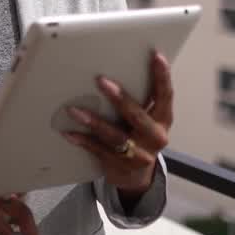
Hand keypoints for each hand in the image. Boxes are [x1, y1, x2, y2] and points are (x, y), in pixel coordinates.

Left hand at [63, 51, 172, 194]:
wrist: (135, 177)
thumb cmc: (139, 137)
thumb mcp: (147, 120)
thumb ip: (141, 101)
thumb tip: (122, 67)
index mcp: (164, 120)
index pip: (166, 96)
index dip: (162, 77)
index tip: (156, 56)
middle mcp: (155, 137)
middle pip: (137, 116)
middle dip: (119, 98)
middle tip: (101, 81)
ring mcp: (138, 155)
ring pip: (114, 136)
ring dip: (93, 122)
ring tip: (74, 110)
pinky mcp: (119, 165)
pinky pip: (98, 150)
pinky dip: (83, 140)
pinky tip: (69, 132)